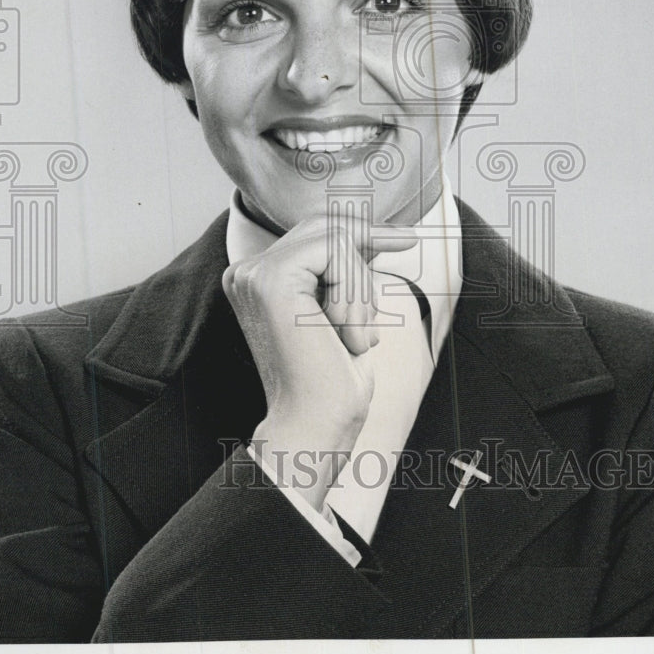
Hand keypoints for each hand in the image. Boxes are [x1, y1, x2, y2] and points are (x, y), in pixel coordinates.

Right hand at [222, 213, 417, 510]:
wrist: (315, 425)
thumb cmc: (332, 380)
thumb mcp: (342, 310)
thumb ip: (343, 270)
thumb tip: (369, 232)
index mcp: (257, 280)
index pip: (314, 233)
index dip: (362, 232)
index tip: (406, 237)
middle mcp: (247, 272)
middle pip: (325, 227)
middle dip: (366, 253)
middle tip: (385, 281)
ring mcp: (254, 273)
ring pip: (337, 239)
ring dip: (361, 291)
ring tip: (350, 337)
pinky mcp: (272, 279)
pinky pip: (336, 251)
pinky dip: (354, 292)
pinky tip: (341, 332)